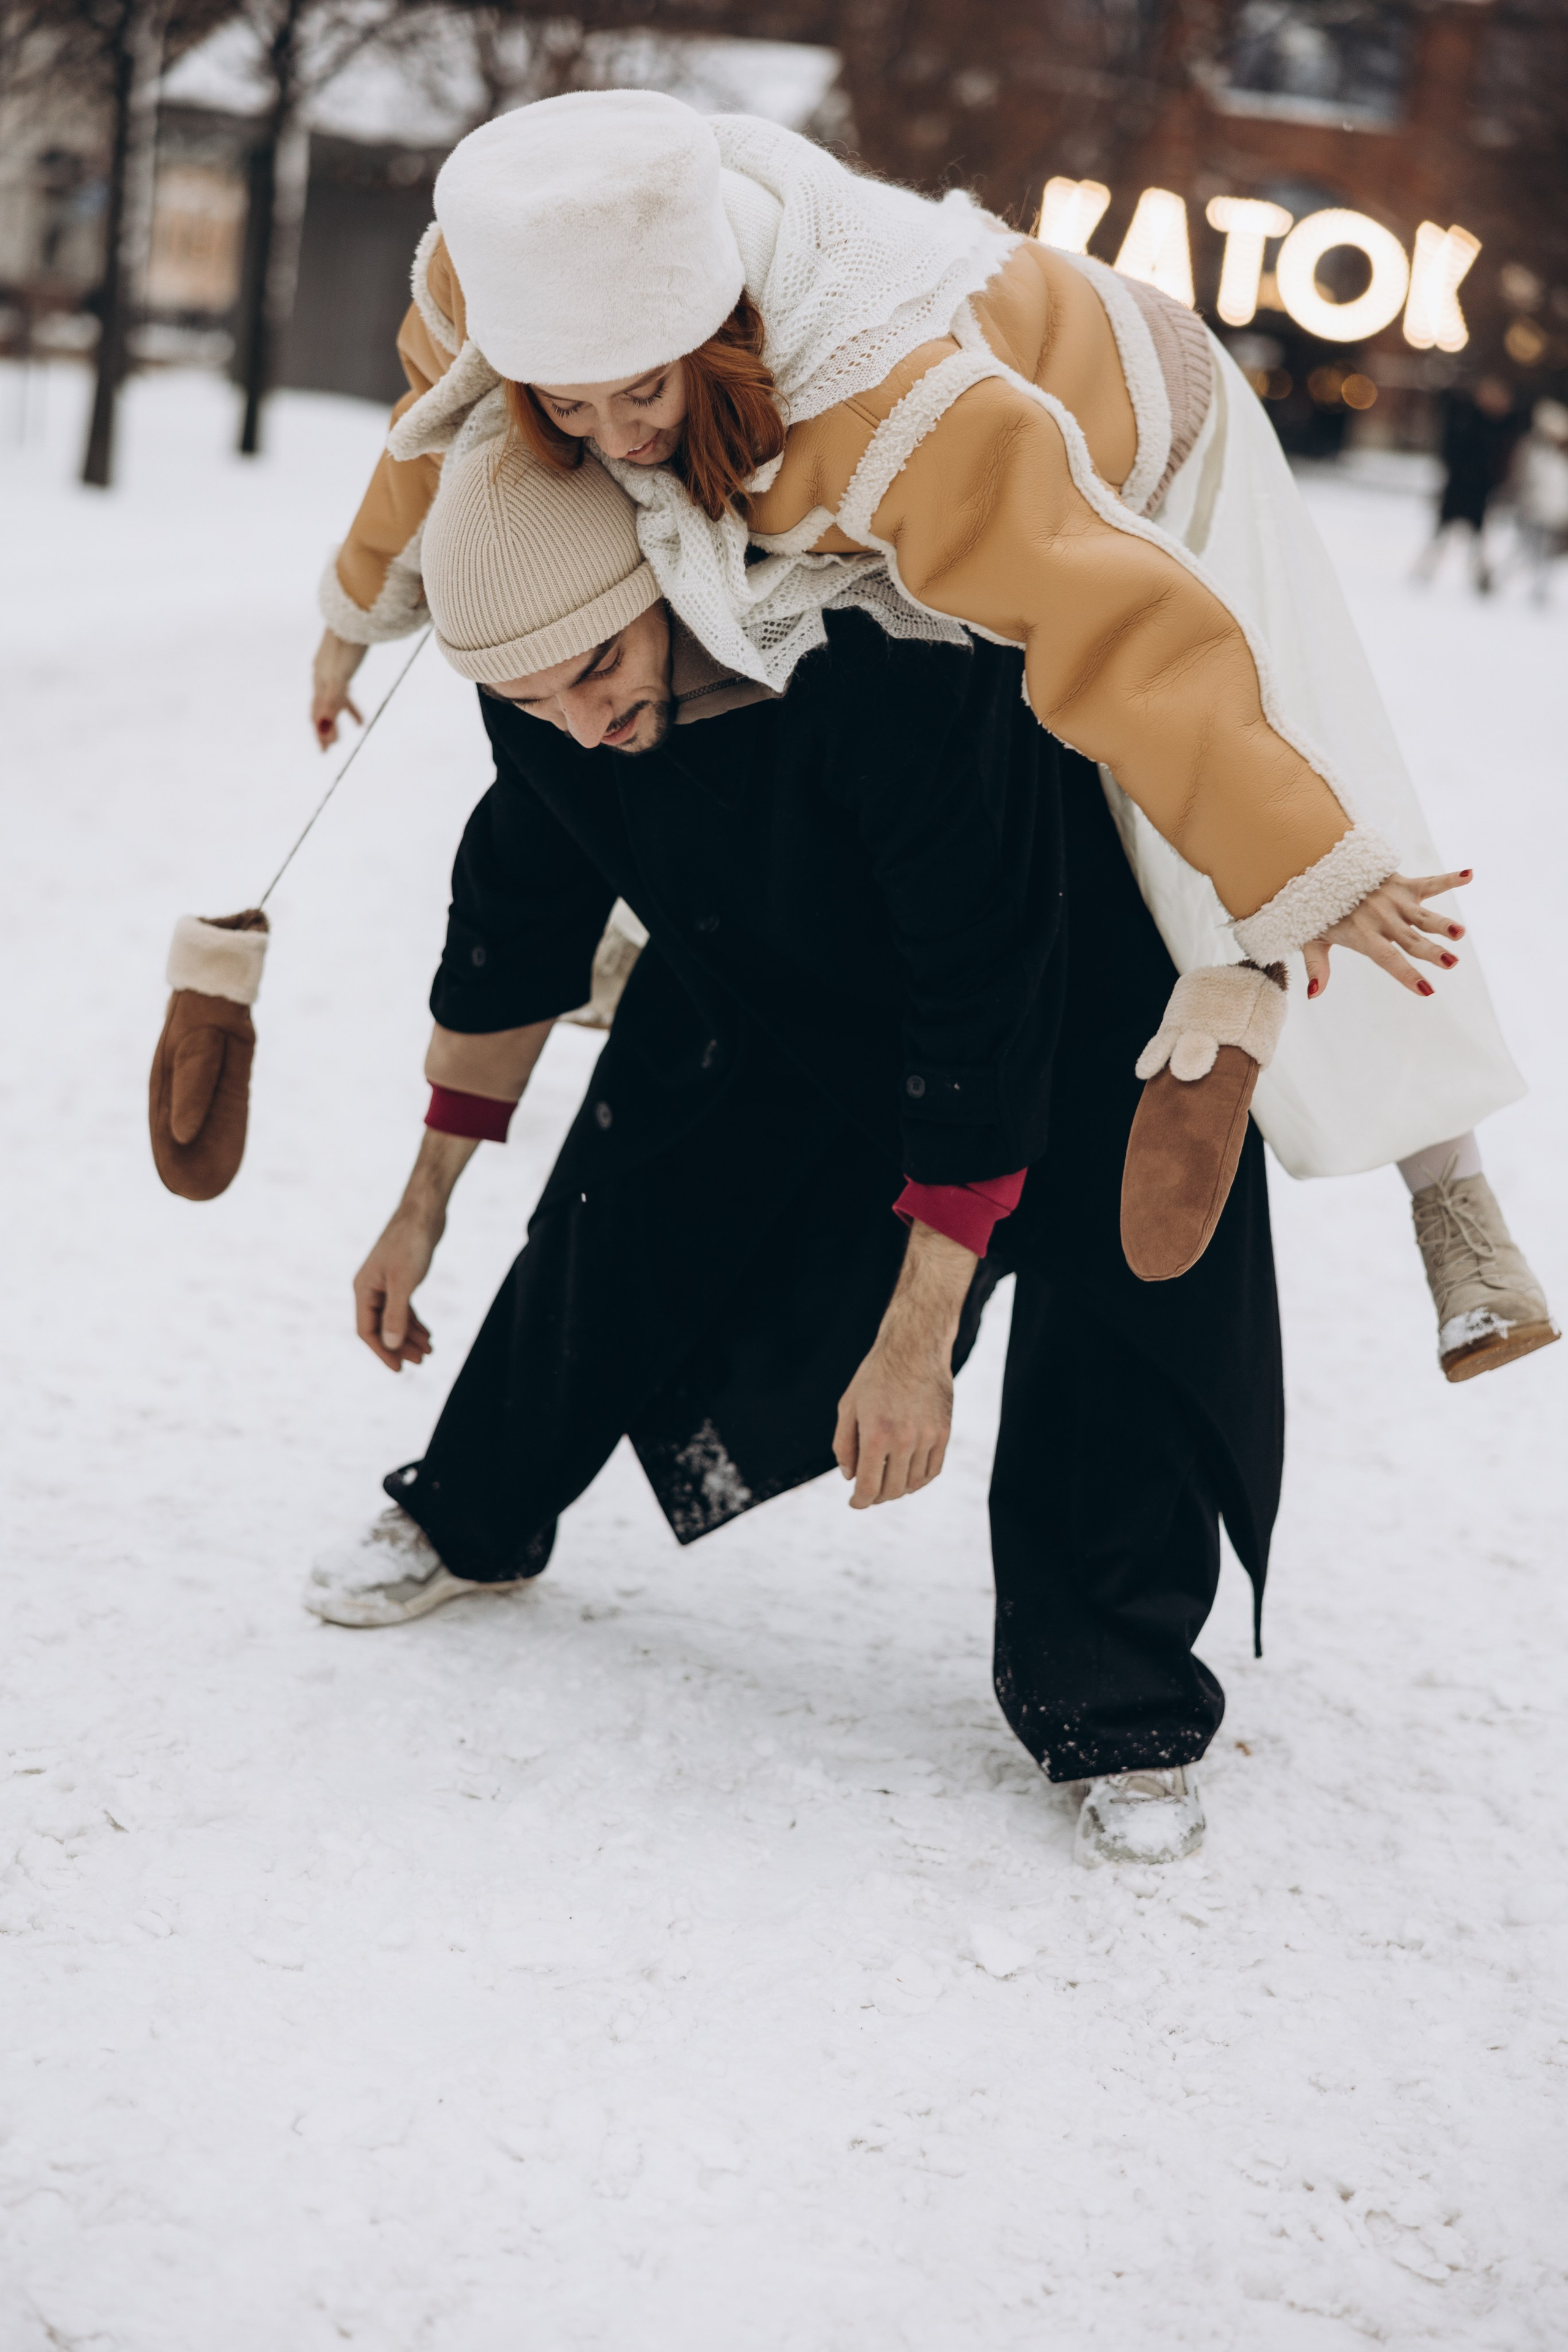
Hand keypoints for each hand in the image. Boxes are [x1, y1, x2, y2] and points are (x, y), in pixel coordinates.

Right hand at [312, 628, 366, 749]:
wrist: (354, 613)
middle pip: (321, 707)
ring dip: (340, 713)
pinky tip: (359, 700)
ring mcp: (331, 667)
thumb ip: (332, 703)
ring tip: (356, 725)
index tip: (325, 751)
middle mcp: (322, 674)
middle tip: (331, 746)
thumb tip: (322, 729)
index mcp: (320, 680)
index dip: (320, 733)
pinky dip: (350, 698)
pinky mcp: (343, 660)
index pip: (316, 713)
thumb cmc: (347, 645)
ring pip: (334, 696)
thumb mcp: (340, 679)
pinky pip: (344, 685)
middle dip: (326, 727)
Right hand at [353, 1205, 439, 1371]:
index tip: (400, 1369)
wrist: (423, 1212)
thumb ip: (396, 1315)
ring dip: (409, 1336)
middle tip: (421, 1362)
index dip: (382, 1352)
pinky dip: (414, 1322)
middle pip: (381, 1327)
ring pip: (394, 1319)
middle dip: (400, 1346)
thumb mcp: (404, 1283)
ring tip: (429, 1352)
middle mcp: (370, 1288)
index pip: (367, 1330)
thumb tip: (390, 1345)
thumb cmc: (411, 1243)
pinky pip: (403, 1307)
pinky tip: (427, 1334)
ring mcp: (385, 1283)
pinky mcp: (400, 1277)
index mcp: (364, 1289)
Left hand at [833, 1222, 974, 1507]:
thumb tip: (850, 1477)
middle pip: (891, 1490)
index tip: (855, 1504)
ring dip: (898, 1489)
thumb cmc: (875, 1376)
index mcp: (876, 1435)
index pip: (868, 1487)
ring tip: (887, 1483)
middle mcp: (904, 1440)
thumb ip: (844, 1445)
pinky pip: (933, 1470)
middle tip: (868, 1494)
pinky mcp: (944, 1433)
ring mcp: (928, 1438)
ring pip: (913, 1484)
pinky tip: (908, 1477)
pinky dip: (919, 1480)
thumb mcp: (848, 1406)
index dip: (860, 1502)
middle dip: (876, 1497)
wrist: (914, 1348)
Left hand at [1303, 868, 1470, 999]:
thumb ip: (1317, 967)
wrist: (1320, 866)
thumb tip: (1313, 995)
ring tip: (1461, 933)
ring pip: (1424, 915)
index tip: (1426, 990)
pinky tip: (1469, 875)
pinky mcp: (1403, 884)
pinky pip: (1430, 882)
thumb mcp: (1312, 939)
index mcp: (1363, 935)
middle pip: (1412, 940)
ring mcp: (1395, 901)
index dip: (1406, 975)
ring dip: (1444, 924)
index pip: (1388, 959)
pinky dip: (1449, 879)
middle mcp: (1382, 918)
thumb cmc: (1318, 909)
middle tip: (1451, 963)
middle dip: (1432, 952)